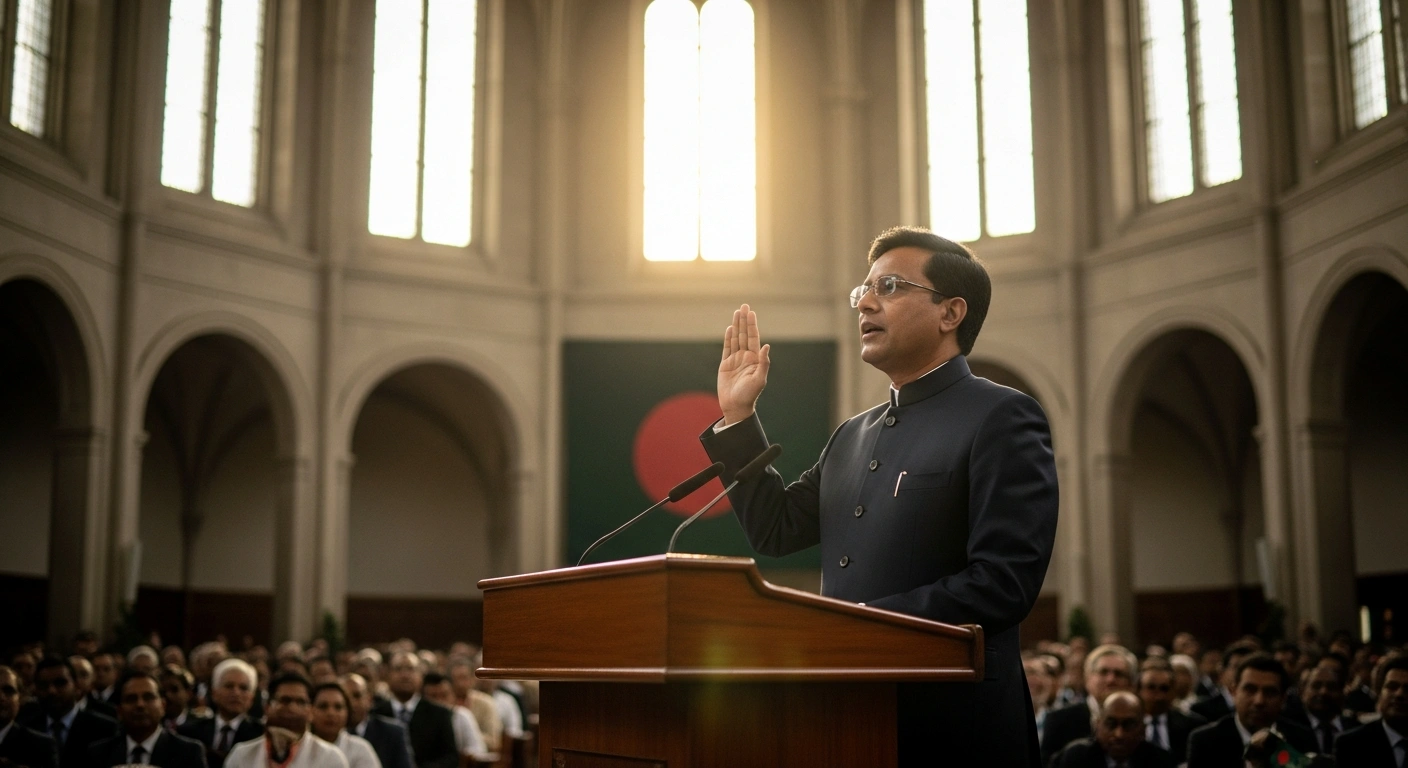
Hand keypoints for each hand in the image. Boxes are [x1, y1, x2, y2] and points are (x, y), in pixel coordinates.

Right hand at [717, 304, 770, 424]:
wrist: (736, 406)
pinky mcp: (725, 365)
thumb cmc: (749, 395)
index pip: (753, 338)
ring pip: (736, 339)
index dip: (752, 325)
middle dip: (744, 320)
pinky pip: (727, 348)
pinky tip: (730, 328)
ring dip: (736, 325)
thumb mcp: (759, 380)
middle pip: (744, 334)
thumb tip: (766, 346)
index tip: (751, 312)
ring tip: (737, 312)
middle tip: (744, 306)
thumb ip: (763, 363)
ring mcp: (735, 360)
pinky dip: (728, 338)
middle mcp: (746, 357)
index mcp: (755, 359)